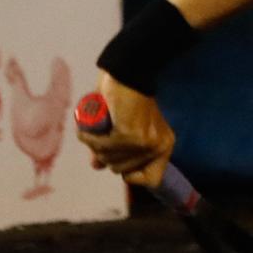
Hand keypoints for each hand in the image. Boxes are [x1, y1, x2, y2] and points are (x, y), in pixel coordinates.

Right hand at [77, 70, 175, 188]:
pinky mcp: (129, 136)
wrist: (127, 73)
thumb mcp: (122, 127)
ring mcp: (144, 143)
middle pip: (122, 171)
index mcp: (163, 146)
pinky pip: (102, 147)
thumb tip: (96, 166)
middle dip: (106, 155)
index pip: (152, 180)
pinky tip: (89, 127)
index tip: (117, 158)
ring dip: (96, 145)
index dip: (130, 174)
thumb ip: (112, 149)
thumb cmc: (126, 97)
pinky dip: (91, 138)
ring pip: (109, 160)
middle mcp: (158, 147)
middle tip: (102, 135)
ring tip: (96, 127)